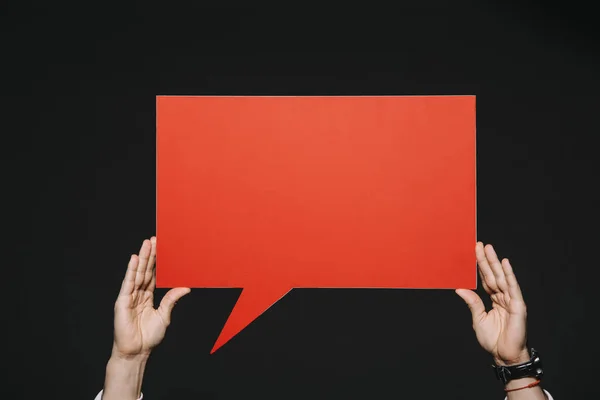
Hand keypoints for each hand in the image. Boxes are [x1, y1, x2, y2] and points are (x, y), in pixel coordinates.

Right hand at [112, 237, 190, 358]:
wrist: (136, 352)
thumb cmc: (148, 337)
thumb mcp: (164, 315)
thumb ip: (172, 299)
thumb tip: (186, 287)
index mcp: (148, 296)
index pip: (153, 274)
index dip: (158, 262)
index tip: (162, 248)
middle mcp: (138, 293)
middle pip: (145, 270)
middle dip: (150, 254)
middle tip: (155, 239)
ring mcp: (129, 296)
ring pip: (137, 273)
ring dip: (142, 257)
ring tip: (146, 243)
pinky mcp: (123, 301)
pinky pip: (128, 283)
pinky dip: (131, 270)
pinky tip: (135, 259)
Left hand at [456, 242, 528, 365]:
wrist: (504, 355)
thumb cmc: (493, 340)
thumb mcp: (479, 318)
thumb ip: (472, 302)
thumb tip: (460, 288)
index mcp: (494, 300)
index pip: (486, 279)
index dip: (481, 266)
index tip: (474, 252)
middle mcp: (503, 297)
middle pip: (493, 275)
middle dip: (487, 259)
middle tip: (480, 244)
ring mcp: (511, 300)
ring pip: (501, 277)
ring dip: (495, 262)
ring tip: (489, 248)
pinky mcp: (518, 306)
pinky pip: (512, 287)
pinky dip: (509, 275)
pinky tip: (505, 263)